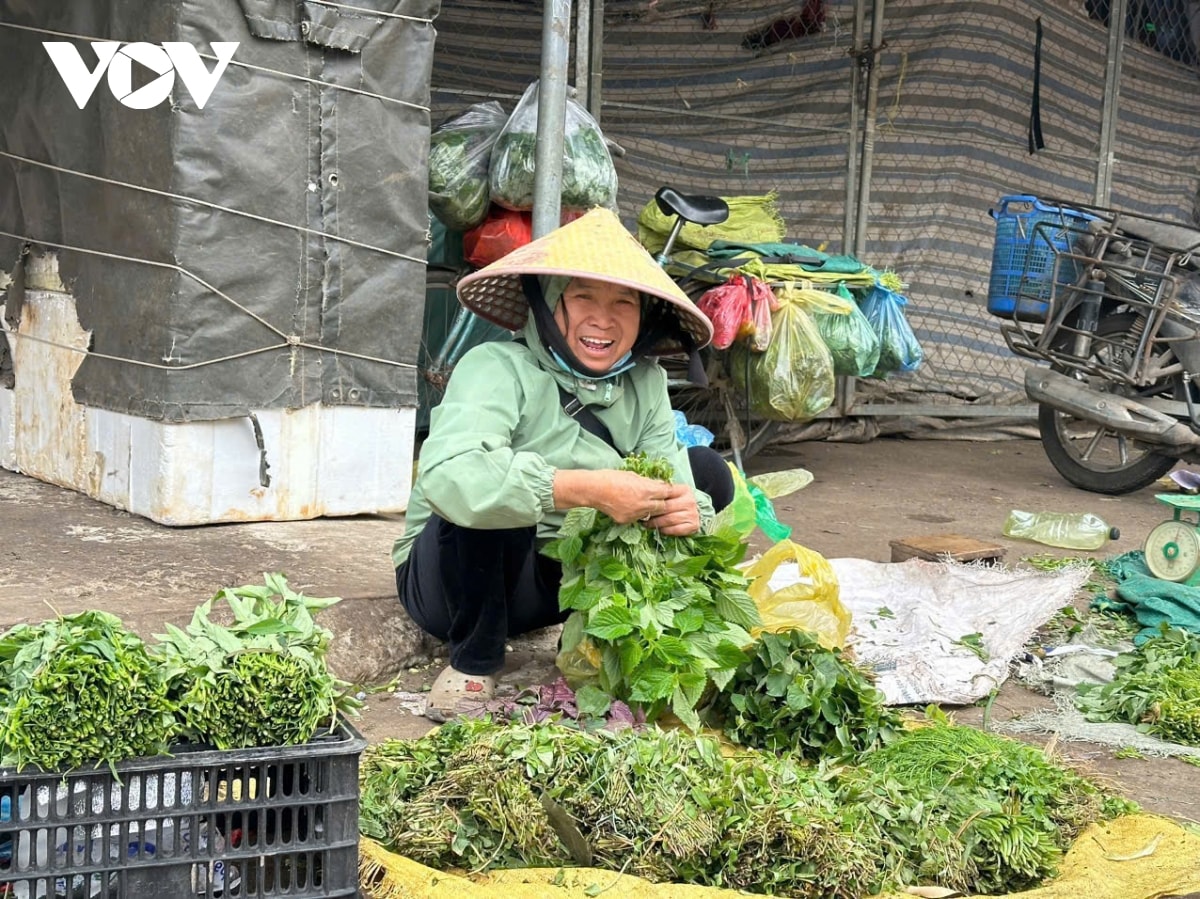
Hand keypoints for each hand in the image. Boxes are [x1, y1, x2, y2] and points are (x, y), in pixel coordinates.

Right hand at [553, 470, 700, 533]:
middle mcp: (643, 503)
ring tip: (644, 502)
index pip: (666, 492)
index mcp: (646, 489)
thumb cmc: (611, 477)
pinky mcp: (626, 521)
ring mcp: (635, 514)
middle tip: (661, 499)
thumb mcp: (632, 475)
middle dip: (662, 502)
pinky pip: (637, 518)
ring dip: (650, 509)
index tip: (670, 491)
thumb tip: (659, 484)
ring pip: (650, 514)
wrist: (593, 490)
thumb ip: (647, 481)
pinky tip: (630, 507)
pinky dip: (637, 513)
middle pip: (662, 506)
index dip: (668, 491)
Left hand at [641, 482, 700, 535]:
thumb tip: (644, 487)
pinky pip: (675, 529)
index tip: (642, 503)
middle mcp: (690, 501)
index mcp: (684, 490)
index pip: (666, 493)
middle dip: (652, 513)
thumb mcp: (671, 494)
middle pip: (666, 508)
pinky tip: (659, 529)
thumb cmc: (677, 503)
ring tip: (647, 524)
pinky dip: (665, 530)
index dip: (653, 499)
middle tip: (641, 516)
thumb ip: (660, 490)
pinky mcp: (694, 525)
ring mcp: (693, 514)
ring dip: (656, 523)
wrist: (693, 513)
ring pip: (669, 519)